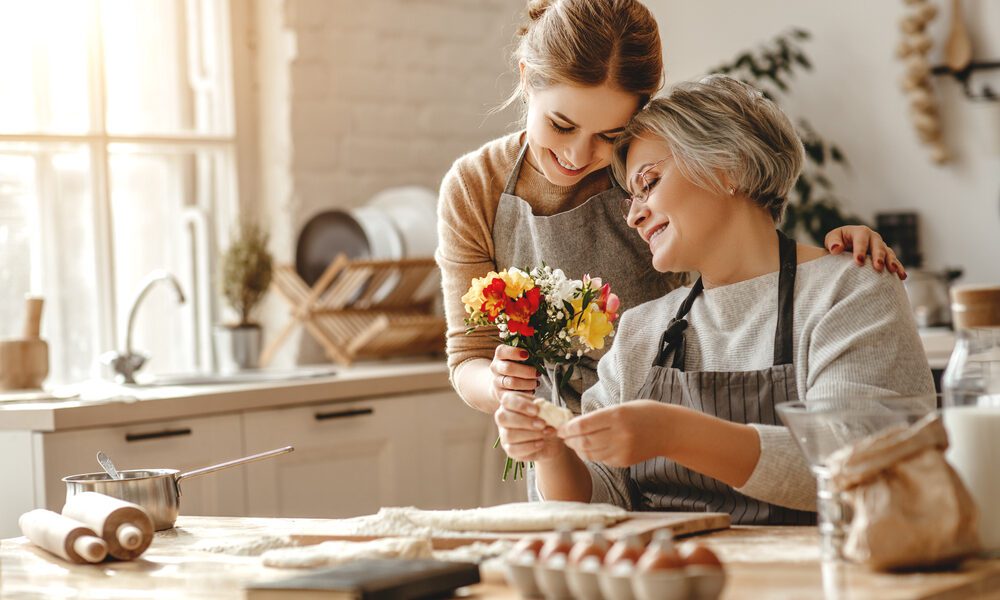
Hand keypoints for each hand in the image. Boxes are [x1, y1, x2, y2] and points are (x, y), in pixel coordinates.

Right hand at [489, 345, 538, 405]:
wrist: (500, 384)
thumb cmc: (515, 366)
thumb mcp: (517, 357)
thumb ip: (526, 351)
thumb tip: (538, 348)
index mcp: (500, 356)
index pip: (502, 351)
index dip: (514, 352)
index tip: (527, 354)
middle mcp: (495, 368)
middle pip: (508, 368)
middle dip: (526, 371)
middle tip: (538, 373)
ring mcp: (497, 382)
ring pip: (512, 383)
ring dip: (528, 383)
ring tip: (536, 382)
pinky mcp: (501, 395)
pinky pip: (514, 395)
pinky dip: (526, 393)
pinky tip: (531, 390)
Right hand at [495, 391, 565, 461]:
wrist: (551, 438)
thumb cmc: (546, 419)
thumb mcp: (546, 409)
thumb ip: (542, 407)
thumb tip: (542, 408)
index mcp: (510, 402)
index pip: (507, 400)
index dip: (521, 405)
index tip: (536, 410)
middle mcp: (503, 417)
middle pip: (503, 418)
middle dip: (525, 421)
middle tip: (543, 424)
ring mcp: (504, 435)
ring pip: (509, 435)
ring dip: (531, 434)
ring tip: (546, 433)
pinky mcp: (509, 449)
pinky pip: (514, 449)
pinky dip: (530, 446)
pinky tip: (541, 443)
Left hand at [557, 401, 671, 467]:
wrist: (670, 430)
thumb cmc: (644, 413)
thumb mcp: (622, 407)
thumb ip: (599, 417)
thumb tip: (574, 424)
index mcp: (617, 416)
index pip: (583, 425)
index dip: (567, 428)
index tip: (560, 427)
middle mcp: (619, 435)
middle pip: (584, 442)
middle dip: (569, 440)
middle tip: (562, 436)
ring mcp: (622, 450)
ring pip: (590, 453)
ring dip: (578, 448)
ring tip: (573, 442)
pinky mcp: (625, 461)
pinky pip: (601, 459)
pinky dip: (591, 454)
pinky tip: (589, 448)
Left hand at [824, 226, 906, 279]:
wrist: (846, 246)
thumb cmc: (837, 242)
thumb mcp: (832, 238)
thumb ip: (833, 242)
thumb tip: (836, 249)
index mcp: (860, 232)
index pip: (861, 239)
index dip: (860, 249)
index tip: (858, 261)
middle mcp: (873, 237)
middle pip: (878, 246)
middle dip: (878, 256)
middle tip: (878, 267)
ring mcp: (881, 246)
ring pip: (888, 253)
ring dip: (891, 262)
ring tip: (893, 271)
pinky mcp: (886, 256)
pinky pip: (894, 261)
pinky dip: (899, 268)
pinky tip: (902, 276)